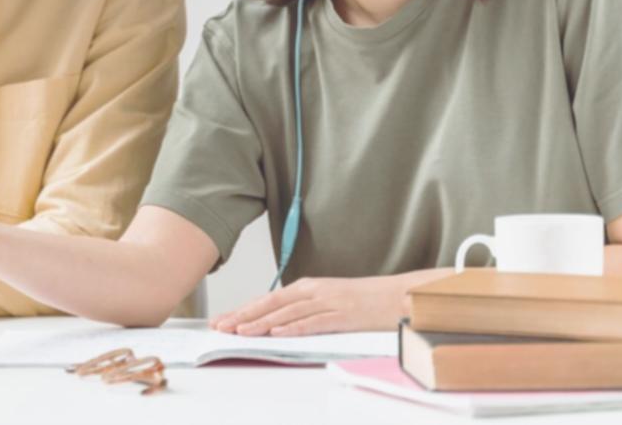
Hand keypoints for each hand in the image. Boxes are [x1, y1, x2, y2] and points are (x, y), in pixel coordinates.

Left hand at [209, 271, 439, 336]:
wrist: (400, 296)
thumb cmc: (366, 302)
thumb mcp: (330, 302)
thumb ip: (306, 310)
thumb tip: (280, 324)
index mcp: (309, 288)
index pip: (269, 300)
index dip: (244, 310)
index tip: (223, 320)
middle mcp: (314, 291)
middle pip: (272, 304)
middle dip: (244, 316)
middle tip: (221, 327)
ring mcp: (328, 302)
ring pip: (288, 313)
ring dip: (262, 323)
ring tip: (241, 331)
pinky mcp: (343, 315)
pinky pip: (314, 322)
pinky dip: (295, 328)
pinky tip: (278, 333)